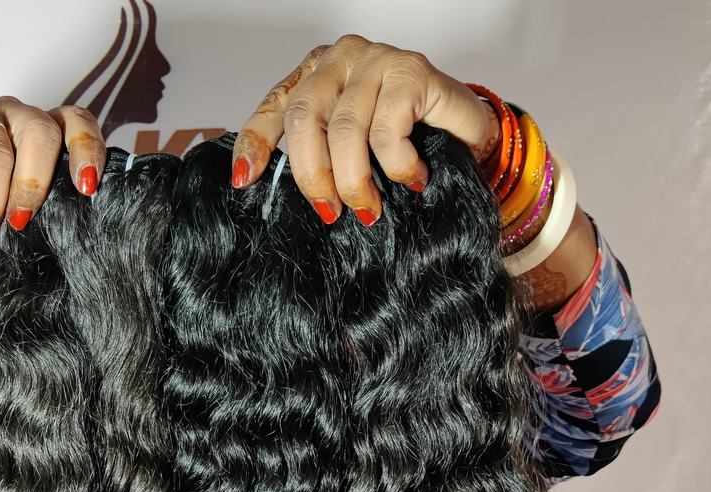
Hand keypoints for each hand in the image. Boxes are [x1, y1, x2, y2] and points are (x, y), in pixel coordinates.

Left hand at [230, 35, 501, 225]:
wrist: (466, 130)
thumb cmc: (404, 140)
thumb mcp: (352, 149)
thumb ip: (318, 155)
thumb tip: (271, 191)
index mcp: (317, 74)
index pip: (275, 106)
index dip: (255, 143)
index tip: (244, 180)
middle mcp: (341, 60)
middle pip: (305, 119)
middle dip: (312, 175)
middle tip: (329, 211)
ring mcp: (376, 61)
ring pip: (346, 130)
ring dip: (354, 180)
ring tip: (368, 208)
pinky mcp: (412, 72)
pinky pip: (388, 131)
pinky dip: (396, 166)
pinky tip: (411, 178)